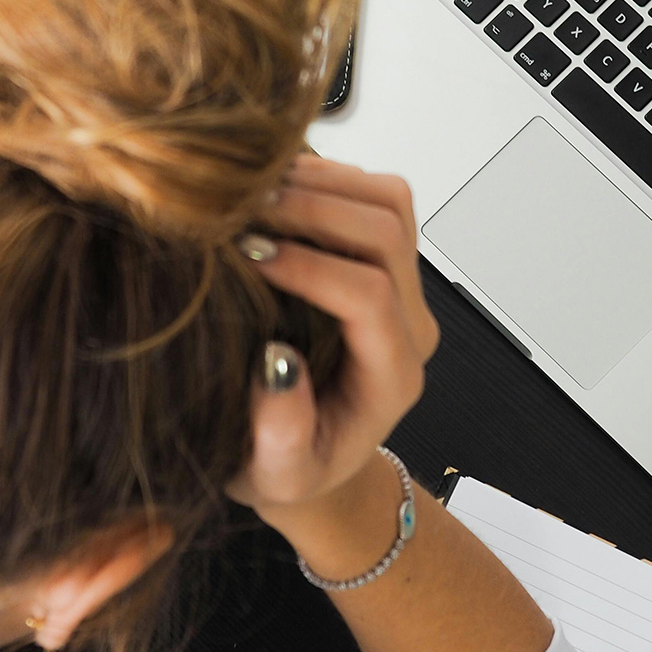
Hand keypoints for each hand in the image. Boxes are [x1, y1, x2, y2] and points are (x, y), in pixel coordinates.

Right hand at [227, 156, 439, 522]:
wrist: (310, 456)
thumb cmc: (290, 468)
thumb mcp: (276, 475)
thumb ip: (282, 435)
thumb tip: (276, 364)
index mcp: (391, 376)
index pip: (369, 296)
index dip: (310, 267)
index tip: (248, 256)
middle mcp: (409, 324)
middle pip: (386, 233)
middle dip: (312, 209)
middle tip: (242, 210)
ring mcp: (402, 286)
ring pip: (388, 201)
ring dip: (321, 183)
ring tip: (252, 192)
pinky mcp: (383, 259)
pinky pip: (373, 194)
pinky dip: (324, 177)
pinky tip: (268, 189)